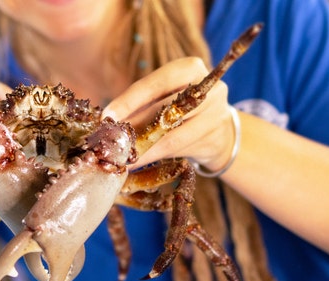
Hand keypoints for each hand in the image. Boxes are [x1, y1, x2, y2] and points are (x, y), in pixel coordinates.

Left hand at [103, 57, 235, 172]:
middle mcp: (209, 89)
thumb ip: (141, 106)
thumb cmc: (181, 109)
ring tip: (121, 158)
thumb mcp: (164, 97)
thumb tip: (109, 121)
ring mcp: (216, 115)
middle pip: (165, 110)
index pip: (156, 84)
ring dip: (143, 149)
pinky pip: (180, 151)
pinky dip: (155, 157)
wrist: (220, 130)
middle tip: (111, 142)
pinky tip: (138, 163)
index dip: (129, 101)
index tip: (108, 116)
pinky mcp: (215, 139)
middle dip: (134, 128)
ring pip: (172, 136)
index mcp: (190, 68)